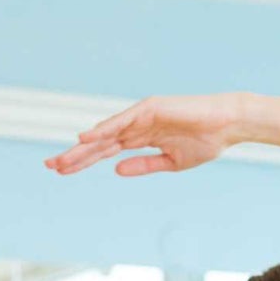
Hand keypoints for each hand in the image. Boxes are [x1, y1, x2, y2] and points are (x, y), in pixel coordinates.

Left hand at [45, 93, 252, 177]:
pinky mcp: (150, 109)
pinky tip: (85, 138)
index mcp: (141, 139)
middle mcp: (137, 126)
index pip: (105, 152)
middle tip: (51, 166)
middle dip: (75, 155)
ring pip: (106, 134)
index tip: (62, 171)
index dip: (83, 161)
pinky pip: (122, 122)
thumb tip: (115, 170)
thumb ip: (142, 165)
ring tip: (62, 159)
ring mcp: (142, 116)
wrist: (228, 126)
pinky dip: (103, 129)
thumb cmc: (205, 142)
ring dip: (83, 147)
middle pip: (99, 143)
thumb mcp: (170, 163)